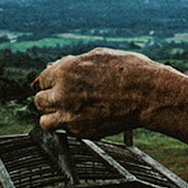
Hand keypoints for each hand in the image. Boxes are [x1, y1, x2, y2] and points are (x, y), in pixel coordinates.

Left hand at [32, 47, 187, 144]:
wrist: (148, 93)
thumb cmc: (128, 70)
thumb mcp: (98, 56)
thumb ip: (72, 64)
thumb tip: (55, 66)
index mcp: (64, 71)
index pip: (43, 79)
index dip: (52, 80)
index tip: (59, 84)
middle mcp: (62, 94)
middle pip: (39, 101)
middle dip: (49, 98)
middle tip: (64, 98)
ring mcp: (71, 116)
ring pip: (45, 122)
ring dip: (54, 116)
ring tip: (68, 112)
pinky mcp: (82, 132)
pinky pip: (67, 131)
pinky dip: (74, 126)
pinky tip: (89, 116)